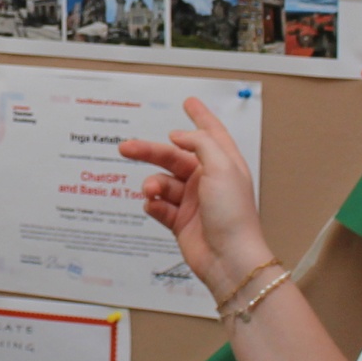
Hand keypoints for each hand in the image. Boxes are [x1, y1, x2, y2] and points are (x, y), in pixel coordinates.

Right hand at [119, 97, 274, 302]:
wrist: (229, 258)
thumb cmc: (234, 215)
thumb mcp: (222, 167)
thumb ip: (200, 143)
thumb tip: (180, 135)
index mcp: (223, 163)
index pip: (209, 133)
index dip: (199, 116)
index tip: (188, 102)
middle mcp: (207, 180)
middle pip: (173, 157)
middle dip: (149, 151)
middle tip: (127, 147)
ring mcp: (193, 201)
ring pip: (162, 182)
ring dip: (153, 185)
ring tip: (151, 191)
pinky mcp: (180, 221)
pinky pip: (159, 206)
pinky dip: (154, 205)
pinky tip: (155, 206)